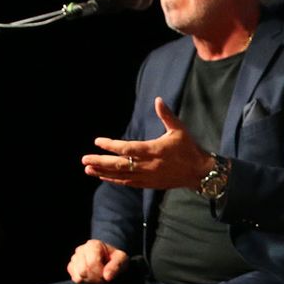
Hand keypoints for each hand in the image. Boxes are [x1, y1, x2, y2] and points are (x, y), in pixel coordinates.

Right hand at [68, 239, 127, 283]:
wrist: (109, 259)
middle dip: (96, 278)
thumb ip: (116, 266)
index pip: (92, 263)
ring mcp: (74, 258)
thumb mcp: (122, 259)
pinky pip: (75, 279)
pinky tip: (92, 277)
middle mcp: (81, 249)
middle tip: (104, 277)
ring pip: (79, 276)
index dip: (101, 272)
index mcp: (93, 244)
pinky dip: (85, 281)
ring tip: (99, 276)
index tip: (108, 274)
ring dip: (91, 280)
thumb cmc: (116, 259)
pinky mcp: (71, 267)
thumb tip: (107, 276)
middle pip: (84, 270)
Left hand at [84, 97, 213, 189]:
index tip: (98, 141)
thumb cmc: (188, 149)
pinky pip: (128, 183)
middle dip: (100, 161)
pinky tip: (103, 177)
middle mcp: (148, 165)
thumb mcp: (179, 130)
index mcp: (153, 150)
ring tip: (88, 169)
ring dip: (103, 172)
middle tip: (84, 159)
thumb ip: (166, 115)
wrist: (199, 172)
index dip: (111, 145)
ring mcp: (147, 176)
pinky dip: (114, 180)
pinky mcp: (149, 184)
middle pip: (119, 165)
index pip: (127, 148)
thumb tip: (158, 100)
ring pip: (121, 176)